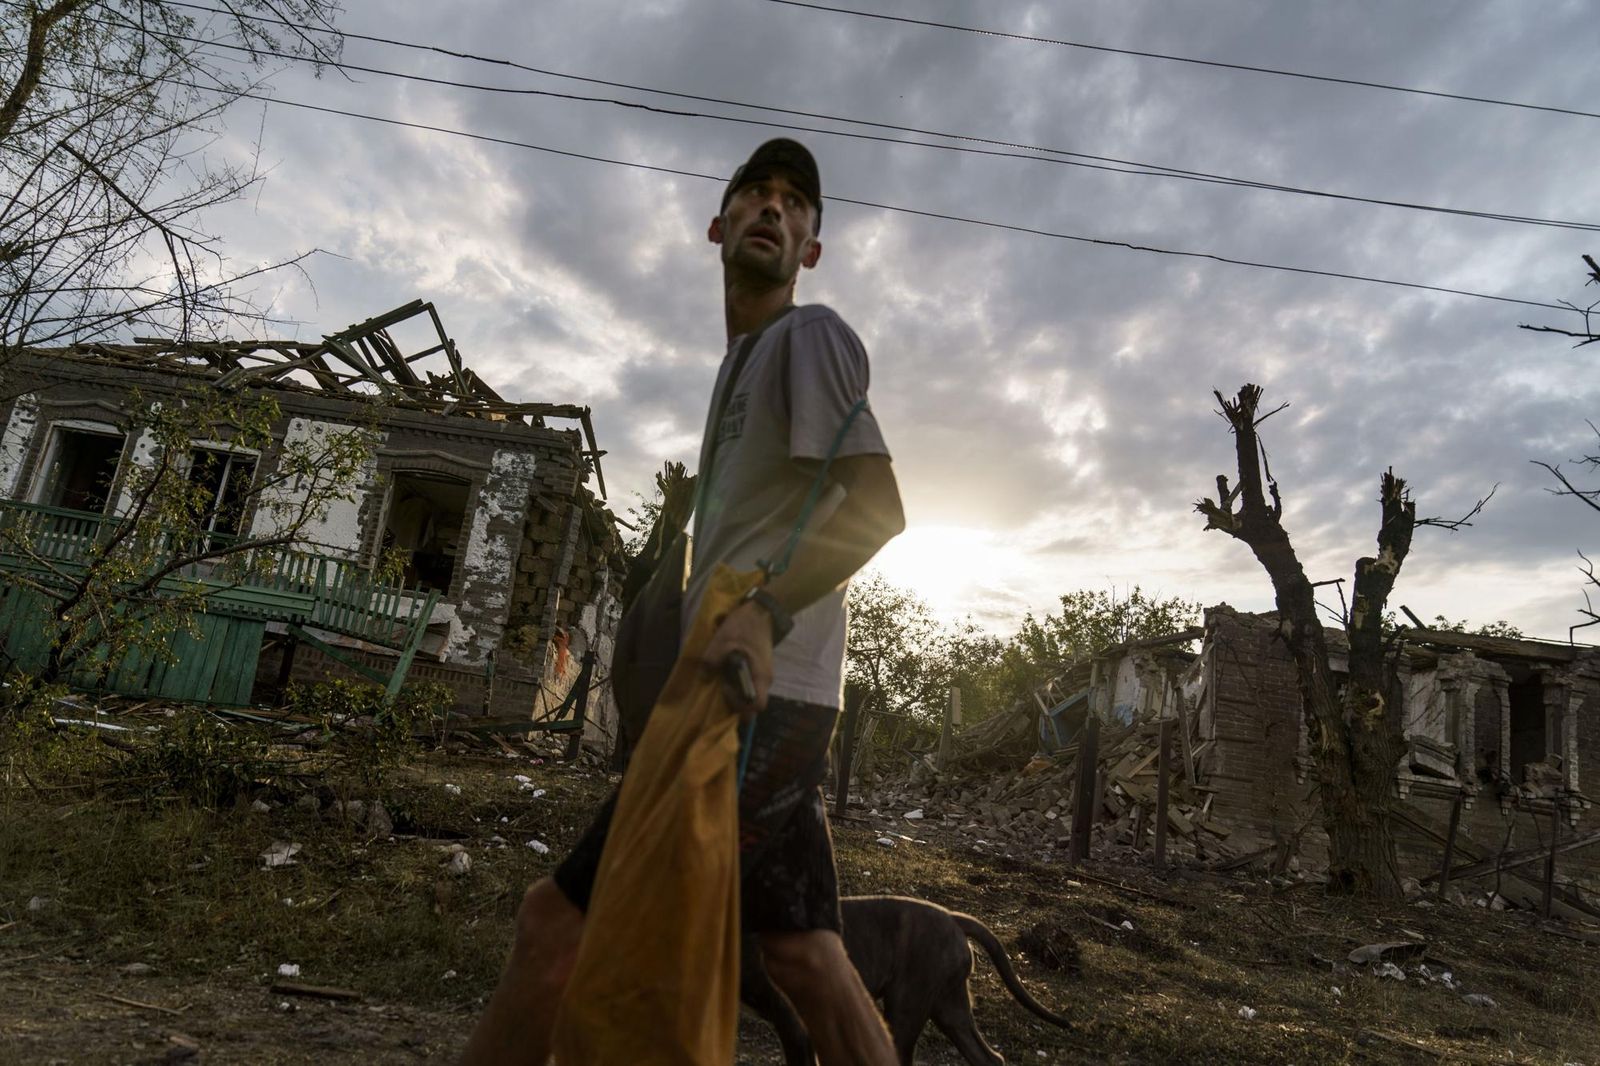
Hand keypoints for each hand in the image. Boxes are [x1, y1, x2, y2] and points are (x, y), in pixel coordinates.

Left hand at [700, 600, 773, 719]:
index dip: (740, 705)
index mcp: (760, 676)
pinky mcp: (758, 668)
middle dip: (735, 700)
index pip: (757, 706)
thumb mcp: (723, 641)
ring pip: (749, 692)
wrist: (760, 611)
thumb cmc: (744, 627)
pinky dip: (737, 682)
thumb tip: (704, 677)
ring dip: (735, 690)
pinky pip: (749, 683)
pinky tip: (726, 670)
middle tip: (720, 686)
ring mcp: (762, 674)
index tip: (726, 690)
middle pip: (751, 702)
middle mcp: (764, 680)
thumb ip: (712, 661)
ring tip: (721, 677)